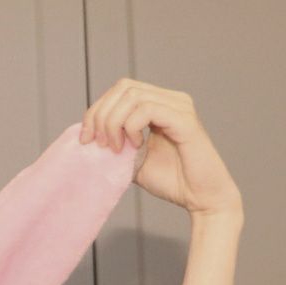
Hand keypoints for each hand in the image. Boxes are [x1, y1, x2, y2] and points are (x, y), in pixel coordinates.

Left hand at [79, 78, 243, 218]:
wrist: (200, 196)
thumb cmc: (172, 180)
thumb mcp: (132, 161)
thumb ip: (116, 146)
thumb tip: (89, 141)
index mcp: (158, 104)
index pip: (120, 90)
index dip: (96, 111)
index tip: (86, 140)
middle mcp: (170, 99)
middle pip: (123, 87)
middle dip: (100, 115)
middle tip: (100, 145)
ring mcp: (179, 106)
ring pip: (132, 96)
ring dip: (114, 123)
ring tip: (117, 148)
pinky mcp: (185, 120)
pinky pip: (148, 110)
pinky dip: (132, 127)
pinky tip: (135, 146)